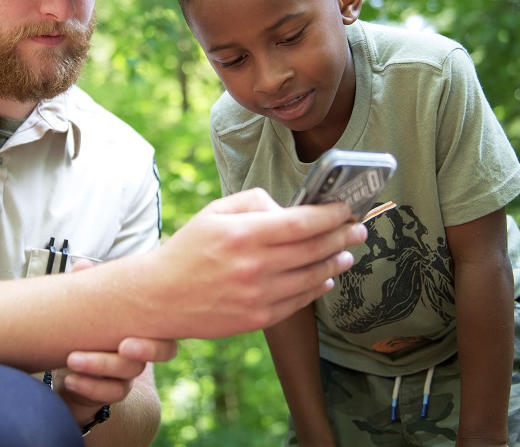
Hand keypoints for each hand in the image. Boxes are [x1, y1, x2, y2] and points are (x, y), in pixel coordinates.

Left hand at [52, 259, 176, 427]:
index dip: (159, 327)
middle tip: (122, 345)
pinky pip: (111, 394)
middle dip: (145, 348)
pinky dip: (90, 387)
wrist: (68, 368)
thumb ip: (87, 286)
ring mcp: (128, 373)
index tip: (134, 330)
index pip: (166, 325)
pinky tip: (70, 379)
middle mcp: (141, 350)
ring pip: (129, 374)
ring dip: (100, 365)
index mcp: (141, 324)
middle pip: (163, 351)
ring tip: (72, 358)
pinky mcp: (111, 392)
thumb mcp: (85, 307)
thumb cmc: (84, 329)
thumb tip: (82, 265)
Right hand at [145, 188, 366, 338]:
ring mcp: (257, 296)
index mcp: (243, 234)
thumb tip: (289, 208)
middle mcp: (253, 266)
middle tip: (358, 229)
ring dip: (335, 263)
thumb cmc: (188, 249)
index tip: (346, 208)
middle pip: (314, 249)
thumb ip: (254, 202)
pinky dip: (317, 287)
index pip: (301, 222)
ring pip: (312, 277)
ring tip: (347, 252)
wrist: (160, 296)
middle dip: (342, 236)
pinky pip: (299, 302)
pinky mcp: (258, 318)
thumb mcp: (215, 212)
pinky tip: (325, 276)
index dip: (331, 215)